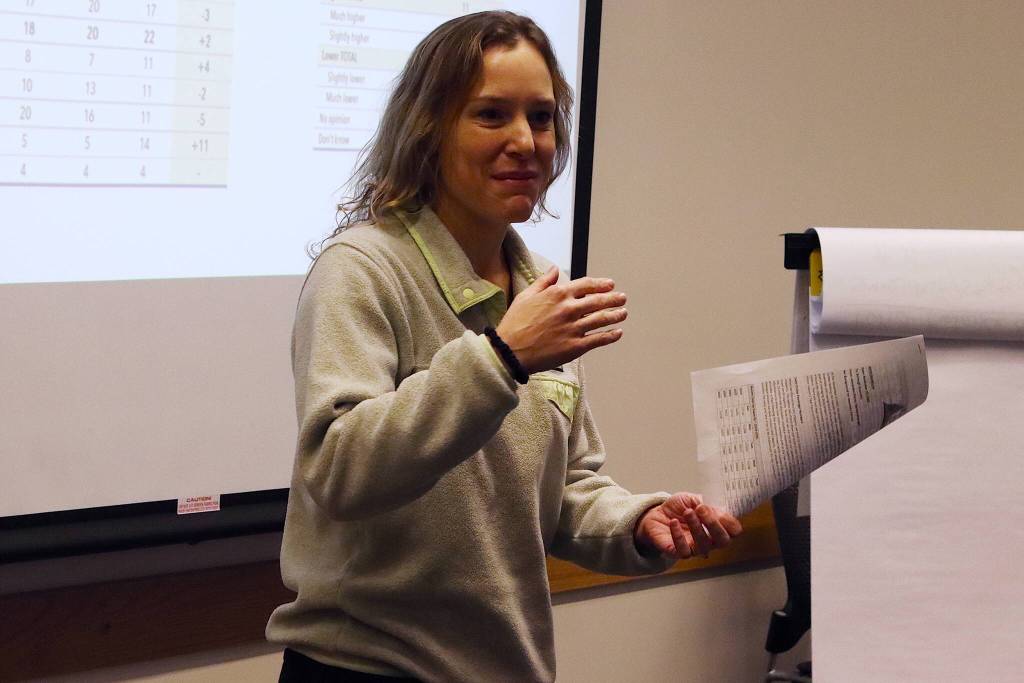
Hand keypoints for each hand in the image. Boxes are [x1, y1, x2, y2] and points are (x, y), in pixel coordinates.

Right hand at [495, 266, 627, 373]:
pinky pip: (599, 339)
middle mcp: (568, 309)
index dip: (601, 284)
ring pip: (602, 319)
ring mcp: (573, 328)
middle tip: (622, 298)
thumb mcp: (525, 296)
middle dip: (613, 298)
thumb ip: (543, 282)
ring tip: (623, 313)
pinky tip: (618, 333)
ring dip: (616, 315)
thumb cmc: (515, 323)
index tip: (610, 284)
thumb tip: (554, 269)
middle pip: (599, 301)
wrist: (510, 351)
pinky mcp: (575, 346)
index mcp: (557, 294)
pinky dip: (611, 335)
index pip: (586, 285)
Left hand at [634, 492, 742, 559]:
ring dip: (696, 526)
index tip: (720, 511)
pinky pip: (683, 550)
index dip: (730, 523)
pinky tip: (674, 523)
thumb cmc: (678, 508)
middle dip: (714, 525)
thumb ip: (707, 504)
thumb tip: (717, 510)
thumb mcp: (694, 500)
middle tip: (702, 510)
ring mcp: (694, 548)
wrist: (656, 513)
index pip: (734, 531)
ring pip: (703, 545)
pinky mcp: (677, 552)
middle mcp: (709, 540)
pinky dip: (678, 536)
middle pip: (723, 541)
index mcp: (716, 526)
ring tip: (687, 512)